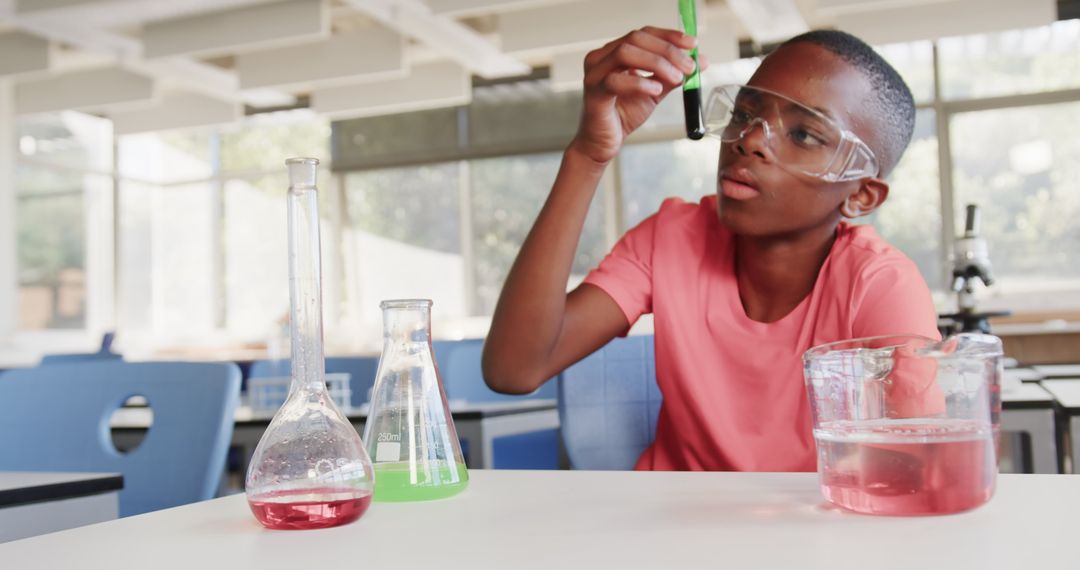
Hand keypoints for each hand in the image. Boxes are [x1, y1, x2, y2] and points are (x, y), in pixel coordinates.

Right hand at [568, 27, 697, 164]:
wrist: (603, 142)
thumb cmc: (623, 115)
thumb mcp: (655, 91)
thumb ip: (673, 75)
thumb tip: (701, 61)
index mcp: (615, 52)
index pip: (644, 33)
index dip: (669, 36)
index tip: (692, 44)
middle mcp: (602, 58)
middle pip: (636, 39)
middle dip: (667, 50)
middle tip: (689, 66)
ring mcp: (594, 74)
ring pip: (625, 53)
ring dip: (656, 63)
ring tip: (676, 78)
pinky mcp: (593, 93)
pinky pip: (615, 81)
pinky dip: (639, 83)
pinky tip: (656, 90)